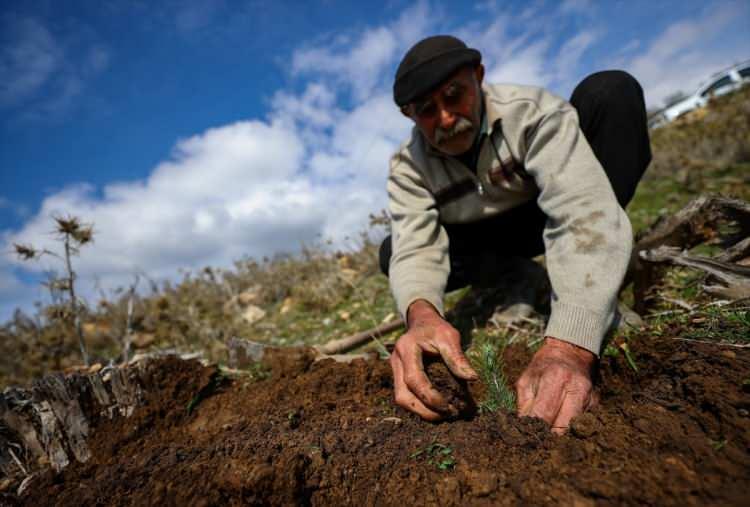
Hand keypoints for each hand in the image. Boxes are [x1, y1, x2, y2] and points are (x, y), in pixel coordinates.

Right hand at [390, 300, 478, 419]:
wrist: (421, 322)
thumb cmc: (436, 328)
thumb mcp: (449, 336)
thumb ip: (458, 357)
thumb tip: (472, 378)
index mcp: (406, 348)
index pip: (414, 379)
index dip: (430, 397)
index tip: (449, 407)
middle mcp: (397, 361)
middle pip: (402, 396)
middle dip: (424, 411)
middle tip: (448, 415)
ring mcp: (396, 370)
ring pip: (402, 399)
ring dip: (422, 412)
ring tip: (444, 415)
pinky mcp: (399, 377)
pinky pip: (407, 396)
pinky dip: (421, 406)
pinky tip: (438, 408)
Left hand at [516, 336, 597, 433]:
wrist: (571, 352)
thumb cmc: (544, 367)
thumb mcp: (527, 380)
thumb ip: (524, 406)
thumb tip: (522, 430)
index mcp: (555, 379)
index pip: (543, 415)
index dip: (533, 431)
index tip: (526, 439)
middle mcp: (576, 389)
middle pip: (562, 428)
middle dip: (548, 438)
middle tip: (538, 443)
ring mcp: (590, 398)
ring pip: (575, 430)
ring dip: (561, 438)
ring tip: (549, 440)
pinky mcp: (597, 405)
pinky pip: (583, 425)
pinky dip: (572, 431)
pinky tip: (562, 430)